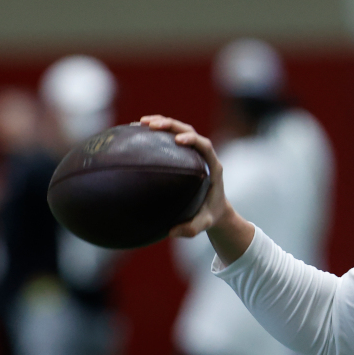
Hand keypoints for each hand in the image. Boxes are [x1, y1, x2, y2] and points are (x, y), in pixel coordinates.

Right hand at [140, 115, 253, 264]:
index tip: (178, 141)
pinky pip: (171, 137)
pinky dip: (157, 132)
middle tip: (152, 125)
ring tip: (142, 122)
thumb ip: (191, 229)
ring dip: (163, 123)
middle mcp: (204, 155)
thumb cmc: (209, 215)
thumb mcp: (203, 224)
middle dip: (172, 125)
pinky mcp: (184, 153)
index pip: (206, 146)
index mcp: (213, 167)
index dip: (193, 140)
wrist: (216, 209)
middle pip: (190, 131)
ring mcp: (194, 152)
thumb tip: (171, 232)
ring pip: (180, 130)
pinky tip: (137, 131)